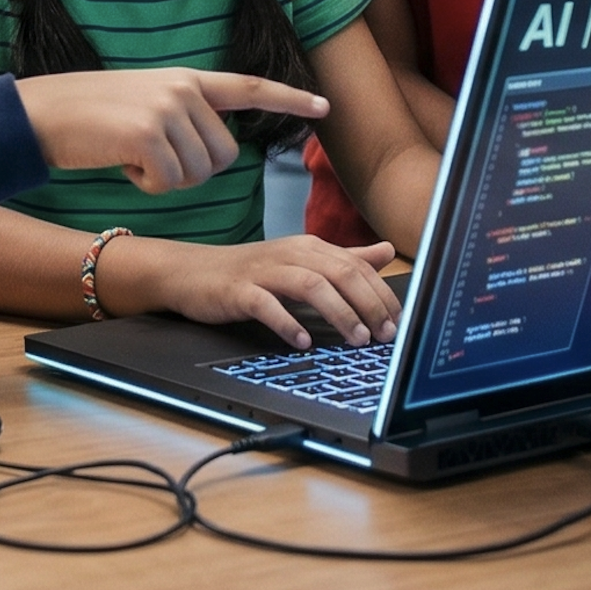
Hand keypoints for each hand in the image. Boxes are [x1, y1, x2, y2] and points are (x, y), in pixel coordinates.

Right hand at [15, 70, 327, 193]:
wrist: (44, 112)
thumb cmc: (91, 117)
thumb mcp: (145, 101)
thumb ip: (184, 114)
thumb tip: (216, 152)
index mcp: (186, 79)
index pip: (248, 87)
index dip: (288, 97)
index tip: (324, 105)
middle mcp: (183, 89)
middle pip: (223, 155)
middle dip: (193, 170)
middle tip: (151, 158)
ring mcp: (166, 109)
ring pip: (197, 173)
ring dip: (165, 180)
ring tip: (130, 154)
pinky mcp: (147, 135)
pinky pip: (168, 183)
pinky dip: (146, 186)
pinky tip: (121, 163)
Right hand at [105, 236, 400, 350]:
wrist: (191, 272)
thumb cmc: (250, 272)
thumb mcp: (300, 261)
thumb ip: (343, 258)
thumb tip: (385, 251)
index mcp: (309, 247)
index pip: (356, 265)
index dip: (381, 293)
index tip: (399, 322)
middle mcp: (290, 254)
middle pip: (339, 272)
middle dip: (368, 303)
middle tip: (384, 334)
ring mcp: (263, 271)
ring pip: (310, 285)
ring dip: (338, 312)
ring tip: (356, 338)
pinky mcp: (238, 291)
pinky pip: (266, 305)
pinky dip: (288, 323)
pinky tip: (302, 341)